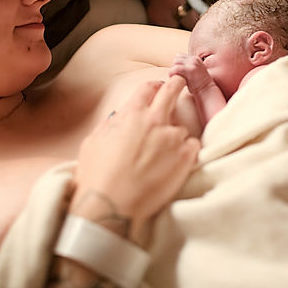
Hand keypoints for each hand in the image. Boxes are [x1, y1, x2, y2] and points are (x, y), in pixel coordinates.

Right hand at [72, 77, 199, 240]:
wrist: (112, 205)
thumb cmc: (97, 176)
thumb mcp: (93, 141)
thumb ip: (111, 124)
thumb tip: (120, 117)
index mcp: (132, 113)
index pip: (148, 87)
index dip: (153, 86)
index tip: (157, 89)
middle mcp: (155, 120)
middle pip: (172, 90)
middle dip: (177, 83)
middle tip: (180, 83)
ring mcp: (173, 138)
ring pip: (182, 127)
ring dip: (175, 135)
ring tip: (164, 155)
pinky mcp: (187, 156)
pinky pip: (193, 146)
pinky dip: (187, 152)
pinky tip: (175, 164)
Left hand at [168, 53, 214, 93]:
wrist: (207, 90)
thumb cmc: (199, 84)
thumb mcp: (196, 70)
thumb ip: (188, 66)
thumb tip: (175, 65)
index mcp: (196, 59)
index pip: (180, 56)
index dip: (177, 64)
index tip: (178, 72)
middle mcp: (194, 59)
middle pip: (177, 58)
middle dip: (174, 66)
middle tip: (176, 75)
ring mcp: (192, 64)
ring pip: (175, 62)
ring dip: (173, 70)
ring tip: (175, 76)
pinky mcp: (190, 70)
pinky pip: (175, 68)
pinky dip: (172, 73)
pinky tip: (173, 77)